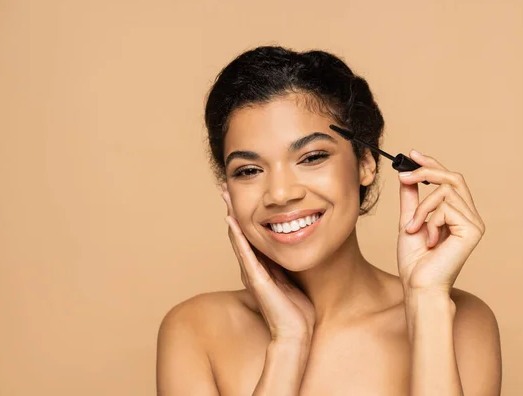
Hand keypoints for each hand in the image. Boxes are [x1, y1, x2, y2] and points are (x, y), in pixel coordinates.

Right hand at [220, 184, 315, 343]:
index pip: (250, 235)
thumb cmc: (297, 310)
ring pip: (239, 240)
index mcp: (262, 267)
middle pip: (239, 233)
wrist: (296, 334)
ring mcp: (253, 273)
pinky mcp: (257, 280)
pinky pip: (245, 254)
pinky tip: (233, 222)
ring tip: (225, 198)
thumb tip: (296, 248)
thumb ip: (287, 265)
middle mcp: (253, 268)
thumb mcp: (292, 279)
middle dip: (232, 210)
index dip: (243, 215)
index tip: (239, 195)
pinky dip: (238, 237)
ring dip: (232, 218)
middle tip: (224, 188)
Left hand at [396, 150, 485, 293]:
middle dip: (426, 172)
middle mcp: (470, 216)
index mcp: (458, 214)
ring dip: (421, 209)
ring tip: (414, 229)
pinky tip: (429, 241)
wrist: (419, 284)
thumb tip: (406, 175)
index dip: (432, 164)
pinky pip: (445, 207)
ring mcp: (474, 223)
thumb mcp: (409, 221)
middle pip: (453, 178)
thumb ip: (411, 198)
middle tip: (403, 176)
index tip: (412, 154)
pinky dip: (429, 221)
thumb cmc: (415, 260)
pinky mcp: (473, 230)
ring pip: (444, 192)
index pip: (450, 180)